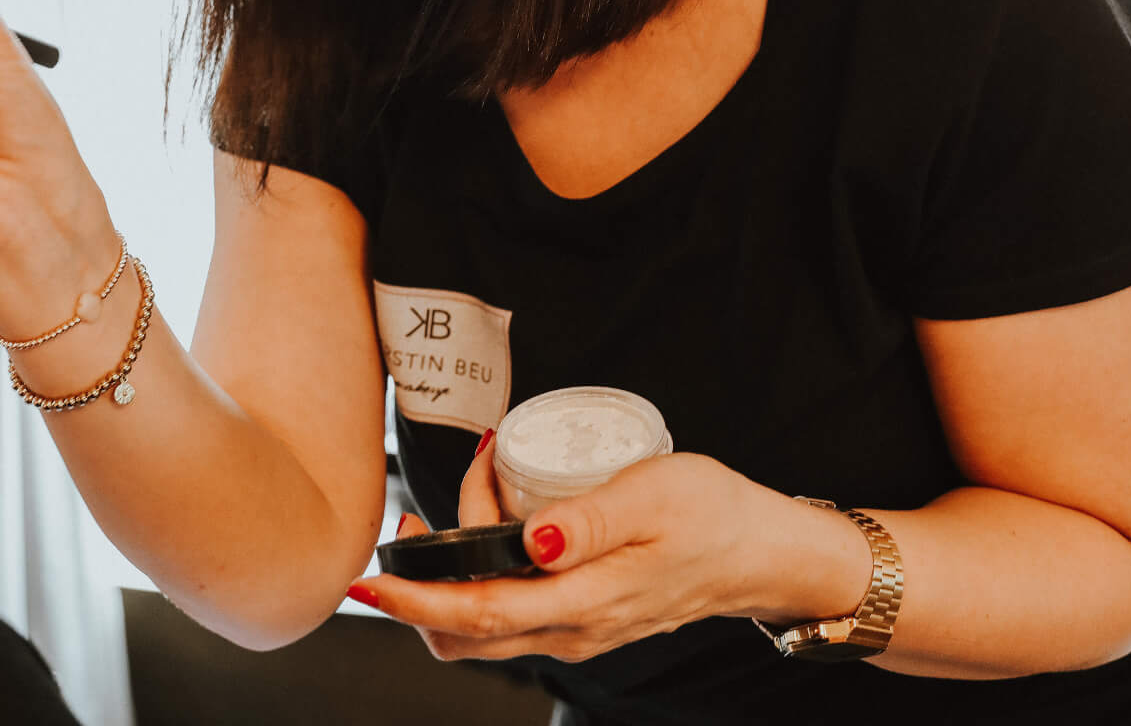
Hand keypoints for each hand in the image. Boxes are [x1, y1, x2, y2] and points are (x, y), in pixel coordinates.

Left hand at [352, 441, 862, 663]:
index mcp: (583, 603)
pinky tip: (500, 517)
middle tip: (416, 518)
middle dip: (420, 585)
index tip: (370, 577)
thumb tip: (530, 537)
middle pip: (464, 635)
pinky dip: (485, 571)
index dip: (414, 599)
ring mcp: (574, 629)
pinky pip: (511, 607)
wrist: (760, 552)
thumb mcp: (653, 496)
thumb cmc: (711, 515)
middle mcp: (570, 630)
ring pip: (483, 624)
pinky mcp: (579, 616)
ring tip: (471, 498)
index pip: (476, 614)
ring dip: (452, 575)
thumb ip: (589, 518)